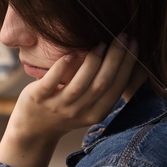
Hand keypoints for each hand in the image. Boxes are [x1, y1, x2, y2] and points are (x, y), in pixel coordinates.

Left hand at [0, 36, 142, 166]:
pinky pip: (51, 82)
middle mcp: (78, 111)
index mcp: (95, 113)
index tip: (134, 43)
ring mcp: (57, 106)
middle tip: (122, 36)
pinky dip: (62, 67)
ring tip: (101, 43)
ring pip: (80, 84)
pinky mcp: (38, 98)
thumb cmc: (66, 111)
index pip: (117, 87)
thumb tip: (126, 57)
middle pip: (103, 83)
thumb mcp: (89, 106)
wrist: (33, 130)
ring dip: (93, 62)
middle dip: (116, 58)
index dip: (127, 64)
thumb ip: (104, 89)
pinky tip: (71, 54)